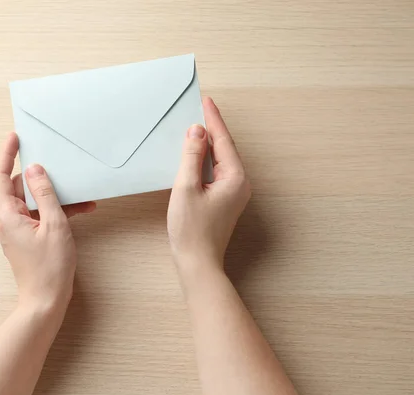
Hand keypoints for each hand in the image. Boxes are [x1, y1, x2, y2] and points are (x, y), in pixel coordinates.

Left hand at [0, 132, 95, 309]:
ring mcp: (17, 230)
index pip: (0, 176)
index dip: (6, 154)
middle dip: (40, 176)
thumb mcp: (54, 224)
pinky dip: (56, 210)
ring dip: (54, 195)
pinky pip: (39, 215)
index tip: (15, 137)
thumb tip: (35, 169)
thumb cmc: (49, 267)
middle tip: (59, 165)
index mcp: (7, 215)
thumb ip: (45, 194)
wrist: (45, 300)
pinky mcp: (28, 237)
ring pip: (32, 201)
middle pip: (18, 187)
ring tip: (81, 195)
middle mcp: (8, 220)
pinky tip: (81, 209)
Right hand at [167, 97, 250, 269]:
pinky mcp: (225, 200)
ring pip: (221, 160)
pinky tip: (195, 154)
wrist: (197, 262)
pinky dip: (206, 159)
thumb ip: (191, 156)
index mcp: (235, 178)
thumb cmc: (191, 230)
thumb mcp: (186, 188)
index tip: (206, 101)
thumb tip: (197, 131)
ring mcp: (234, 193)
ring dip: (208, 143)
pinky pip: (217, 172)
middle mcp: (240, 183)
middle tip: (200, 108)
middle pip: (224, 148)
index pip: (223, 140)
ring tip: (196, 126)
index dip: (213, 119)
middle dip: (212, 128)